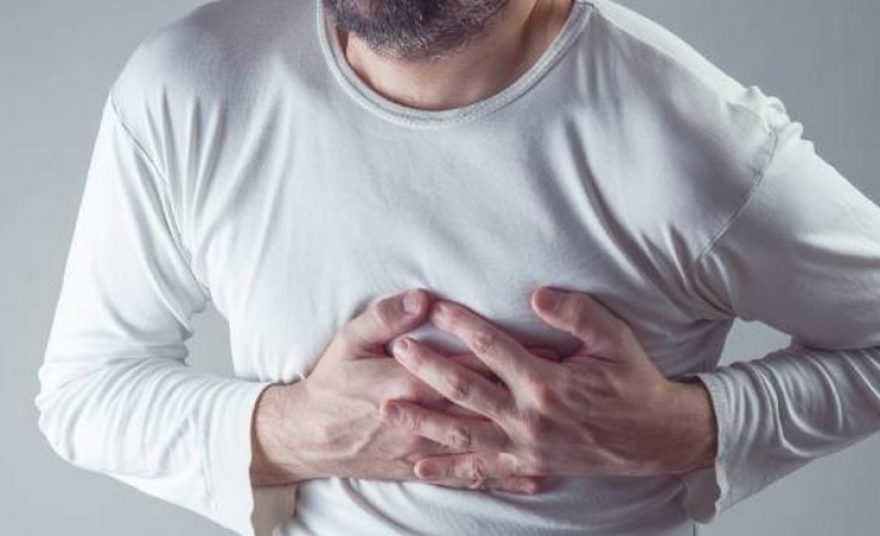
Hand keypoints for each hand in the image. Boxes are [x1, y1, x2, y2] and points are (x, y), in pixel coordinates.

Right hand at [250, 288, 555, 493]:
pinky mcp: (423, 470)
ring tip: (566, 426)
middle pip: (486, 403)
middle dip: (528, 391)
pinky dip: (504, 478)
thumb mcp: (349, 340)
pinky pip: (470, 476)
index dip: (510, 356)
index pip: (469, 365)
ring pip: (486, 442)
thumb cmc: (331, 382)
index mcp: (410, 382)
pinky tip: (535, 479)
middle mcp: (425, 419)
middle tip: (569, 380)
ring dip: (526, 434)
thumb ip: (386, 318)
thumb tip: (422, 299)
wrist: (308, 437)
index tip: (549, 346)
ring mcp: (426, 450)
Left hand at [381, 286, 716, 486]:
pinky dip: (449, 470)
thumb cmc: (633, 382)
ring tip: (388, 408)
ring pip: (463, 433)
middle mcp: (530, 417)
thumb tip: (537, 294)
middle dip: (427, 368)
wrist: (654, 437)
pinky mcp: (527, 465)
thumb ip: (577, 313)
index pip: (492, 347)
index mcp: (548, 382)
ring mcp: (525, 446)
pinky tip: (419, 466)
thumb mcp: (614, 339)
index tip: (432, 307)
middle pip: (465, 390)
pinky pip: (481, 471)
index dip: (459, 324)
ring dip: (423, 421)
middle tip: (396, 350)